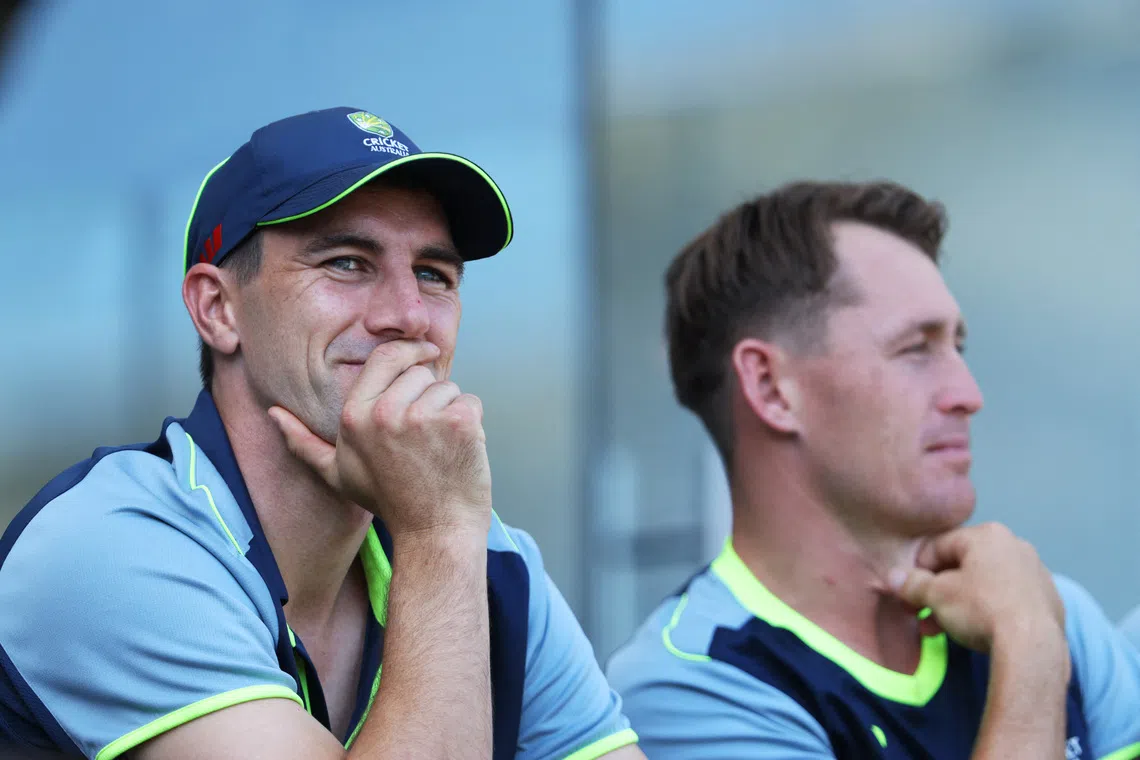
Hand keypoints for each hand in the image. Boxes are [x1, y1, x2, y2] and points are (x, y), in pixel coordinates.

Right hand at [268, 339, 491, 538]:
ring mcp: (423, 416)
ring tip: (438, 449)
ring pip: (448, 388)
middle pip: (420, 373)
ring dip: (450, 412)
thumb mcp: (338, 473)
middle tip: (425, 438)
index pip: (385, 357)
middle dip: (429, 396)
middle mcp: (385, 412)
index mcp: (354, 415)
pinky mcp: (458, 422)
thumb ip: (304, 442)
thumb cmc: (389, 501)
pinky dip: (471, 423)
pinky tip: (457, 451)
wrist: (434, 533)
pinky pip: (470, 401)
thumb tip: (273, 413)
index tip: (426, 353)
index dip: (409, 350)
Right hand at [888, 523, 1065, 653]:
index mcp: (988, 535)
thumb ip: (912, 583)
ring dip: (961, 605)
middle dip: (939, 593)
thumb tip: (893, 578)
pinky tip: (981, 632)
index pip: (939, 546)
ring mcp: (1037, 573)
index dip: (918, 571)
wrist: (1032, 646)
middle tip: (923, 616)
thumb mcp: (935, 595)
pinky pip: (1010, 600)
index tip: (908, 594)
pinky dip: (991, 612)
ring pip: (987, 585)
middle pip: (964, 567)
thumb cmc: (980, 609)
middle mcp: (1016, 546)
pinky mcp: (1050, 600)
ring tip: (946, 630)